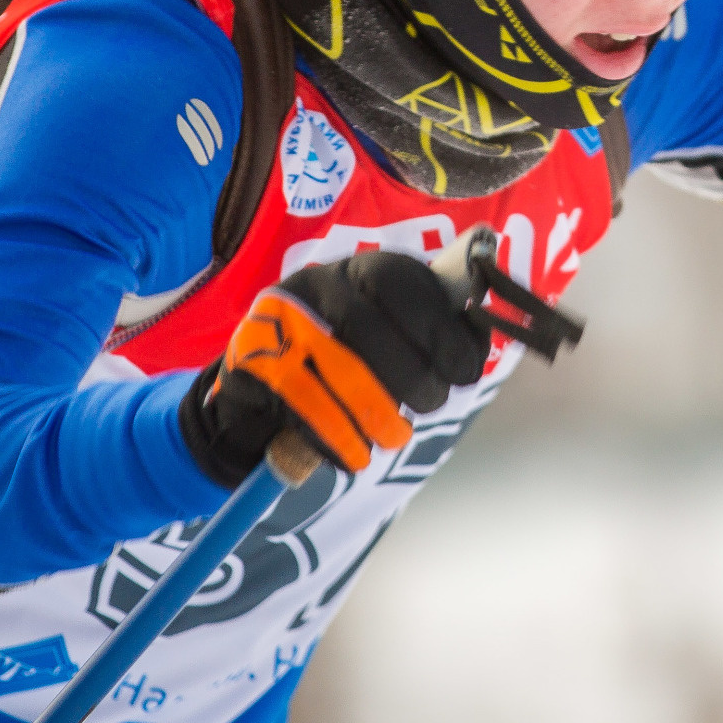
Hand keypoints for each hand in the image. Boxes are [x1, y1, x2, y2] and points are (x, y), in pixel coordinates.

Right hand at [178, 249, 492, 485]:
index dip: (442, 329)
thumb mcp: (398, 338)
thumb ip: (439, 338)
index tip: (464, 372)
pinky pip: (301, 402)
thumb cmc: (352, 364)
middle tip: (429, 405)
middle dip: (411, 375)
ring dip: (375, 413)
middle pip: (370, 326)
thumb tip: (473, 353)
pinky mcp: (250, 359)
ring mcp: (280, 318)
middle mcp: (319, 281)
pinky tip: (352, 453)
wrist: (265, 391)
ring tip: (393, 438)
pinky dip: (335, 436)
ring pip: (337, 369)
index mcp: (364, 269)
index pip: (406, 283)